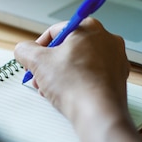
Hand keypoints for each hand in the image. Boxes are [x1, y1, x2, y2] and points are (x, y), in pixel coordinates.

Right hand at [14, 18, 129, 120]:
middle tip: (40, 77)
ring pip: (80, 62)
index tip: (33, 60)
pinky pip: (92, 75)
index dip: (38, 47)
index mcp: (89, 27)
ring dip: (61, 74)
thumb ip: (25, 50)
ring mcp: (115, 59)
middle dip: (50, 64)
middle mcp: (107, 39)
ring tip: (50, 89)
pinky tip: (67, 94)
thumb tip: (23, 50)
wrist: (98, 113)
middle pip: (68, 48)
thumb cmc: (75, 84)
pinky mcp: (118, 78)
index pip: (55, 31)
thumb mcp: (38, 62)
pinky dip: (78, 82)